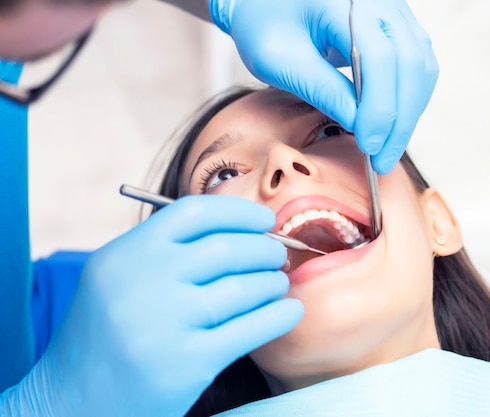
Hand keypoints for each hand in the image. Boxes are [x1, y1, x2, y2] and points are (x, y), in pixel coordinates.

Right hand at [3, 195, 302, 415]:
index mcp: (125, 254)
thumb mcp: (116, 279)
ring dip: (273, 282)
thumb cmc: (102, 338)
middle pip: (227, 247)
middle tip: (278, 254)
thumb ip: (164, 251)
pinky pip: (251, 328)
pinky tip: (290, 310)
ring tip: (278, 283)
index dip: (239, 211)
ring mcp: (165, 322)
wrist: (68, 404)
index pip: (194, 212)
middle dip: (265, 248)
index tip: (265, 219)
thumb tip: (238, 230)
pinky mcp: (187, 363)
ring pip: (244, 287)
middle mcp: (143, 281)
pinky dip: (279, 315)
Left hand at [210, 0, 437, 173]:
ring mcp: (392, 10)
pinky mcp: (396, 25)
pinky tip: (391, 123)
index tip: (368, 145)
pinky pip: (417, 63)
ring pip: (420, 65)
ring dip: (409, 112)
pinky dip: (409, 98)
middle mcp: (378, 1)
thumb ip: (322, 89)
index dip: (379, 108)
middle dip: (400, 119)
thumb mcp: (280, 60)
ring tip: (387, 147)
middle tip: (383, 159)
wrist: (264, 2)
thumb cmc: (265, 25)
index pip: (380, 58)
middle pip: (410, 63)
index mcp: (345, 2)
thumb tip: (360, 126)